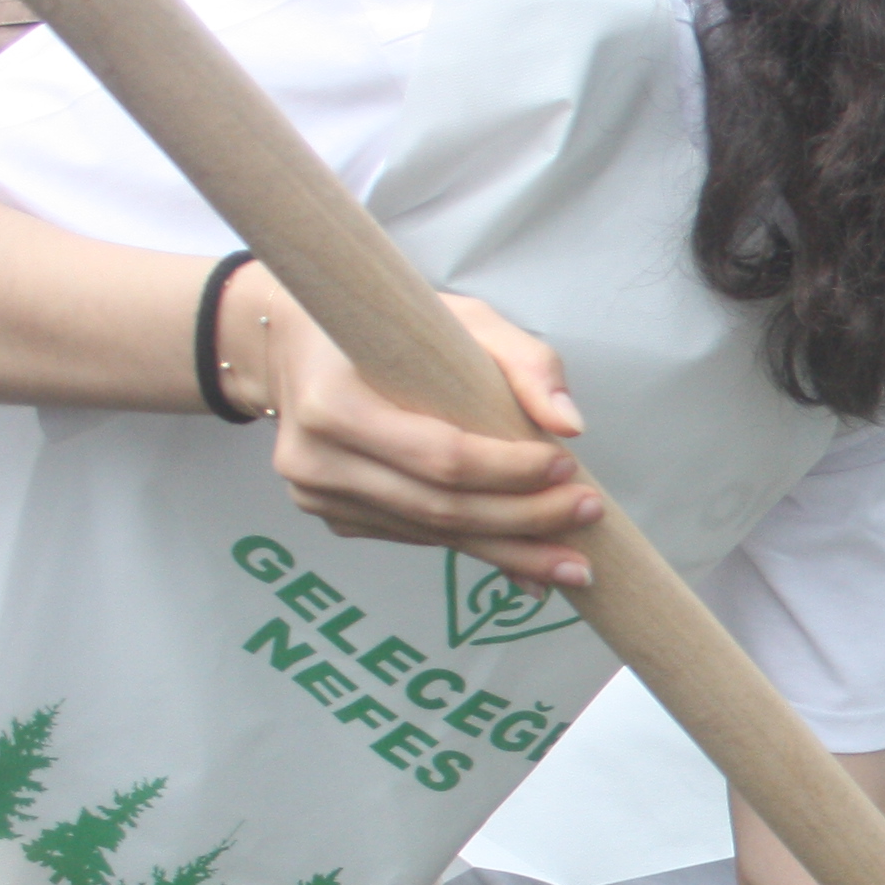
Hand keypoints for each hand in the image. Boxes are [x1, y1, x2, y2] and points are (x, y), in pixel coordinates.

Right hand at [239, 286, 603, 588]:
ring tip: (574, 564)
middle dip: (524, 520)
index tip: (568, 466)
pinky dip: (476, 550)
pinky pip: (417, 538)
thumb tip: (571, 426)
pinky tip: (527, 566)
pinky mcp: (334, 517)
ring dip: (510, 552)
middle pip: (440, 507)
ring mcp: (319, 496)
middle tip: (587, 516)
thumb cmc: (388, 326)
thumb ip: (525, 362)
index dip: (509, 471)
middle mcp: (315, 460)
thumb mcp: (461, 319)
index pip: (440, 456)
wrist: (296, 349)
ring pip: (432, 534)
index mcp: (334, 404)